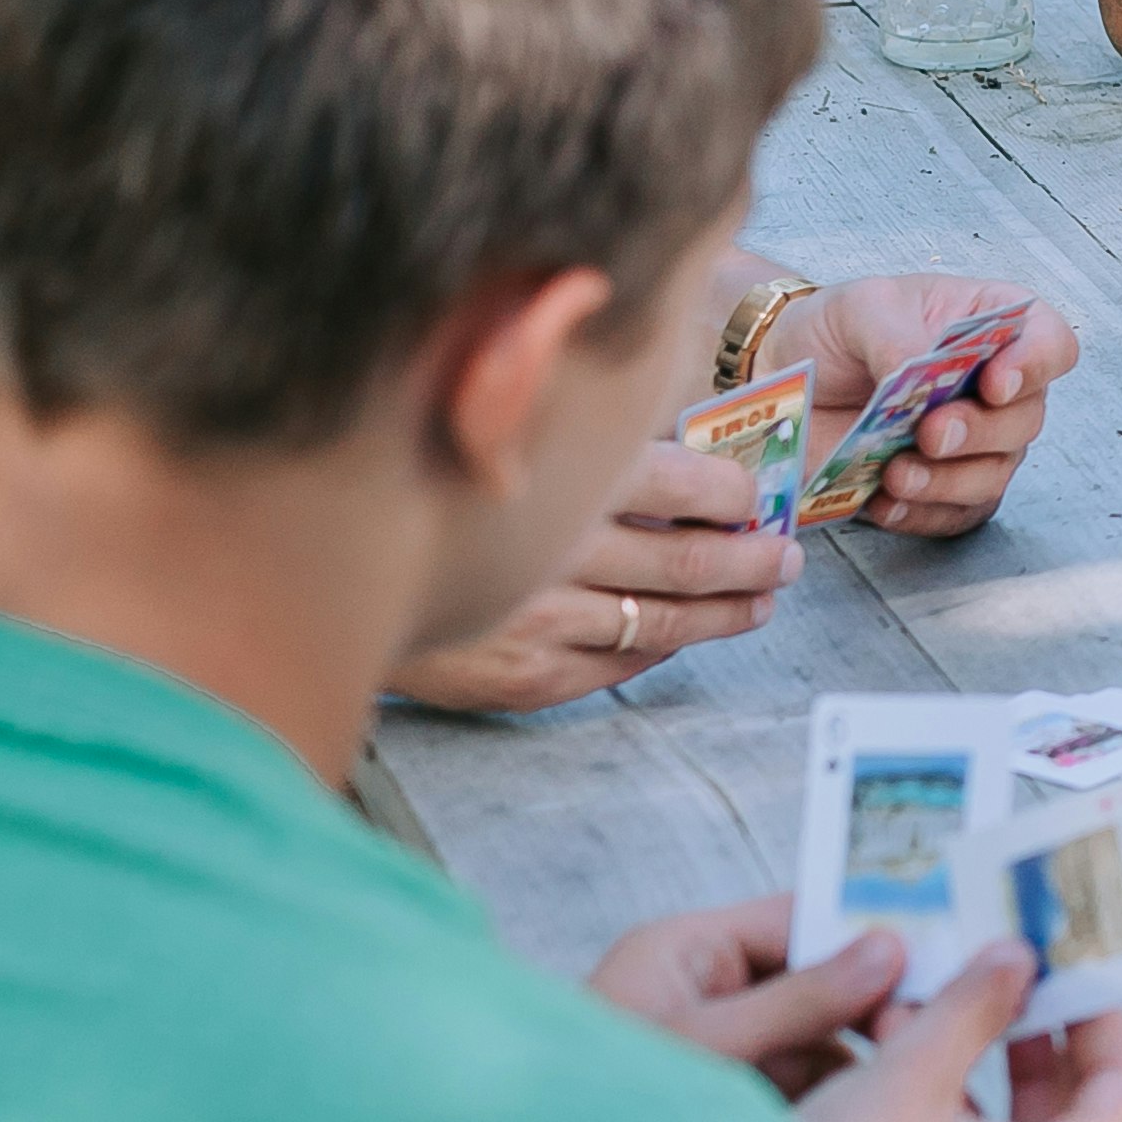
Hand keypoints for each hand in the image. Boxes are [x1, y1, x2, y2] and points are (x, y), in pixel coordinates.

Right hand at [385, 439, 804, 712]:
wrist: (333, 583)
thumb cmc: (431, 501)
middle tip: (787, 555)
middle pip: (682, 562)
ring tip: (762, 597)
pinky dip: (661, 646)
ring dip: (725, 611)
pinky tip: (688, 632)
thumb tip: (681, 444)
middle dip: (749, 559)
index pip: (673, 483)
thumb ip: (580, 444)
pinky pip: (619, 664)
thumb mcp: (500, 447)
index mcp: (549, 483)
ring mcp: (536, 624)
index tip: (757, 495)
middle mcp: (547, 555)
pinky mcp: (523, 678)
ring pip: (662, 621)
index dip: (729, 493)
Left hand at [589, 892, 901, 1101]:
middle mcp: (703, 992)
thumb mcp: (707, 1048)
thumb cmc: (592, 1108)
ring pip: (815, 1041)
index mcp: (686, 951)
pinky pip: (797, 1090)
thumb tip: (887, 949)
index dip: (868, 928)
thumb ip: (799, 1001)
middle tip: (929, 1032)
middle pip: (816, 980)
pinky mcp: (724, 1104)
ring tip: (911, 1084)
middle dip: (871, 1007)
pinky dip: (836, 1104)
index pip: (798, 915)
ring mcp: (715, 1050)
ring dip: (859, 1063)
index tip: (938, 945)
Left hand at [779, 275, 1078, 538]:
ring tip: (896, 473)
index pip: (1051, 344)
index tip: (994, 384)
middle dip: (981, 432)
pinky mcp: (942, 491)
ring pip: (995, 475)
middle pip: (1027, 419)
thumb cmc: (835, 332)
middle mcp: (994, 388)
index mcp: (990, 325)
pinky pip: (957, 515)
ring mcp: (973, 444)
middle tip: (930, 432)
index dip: (1036, 366)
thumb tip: (917, 376)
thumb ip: (897, 337)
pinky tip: (884, 501)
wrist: (783, 378)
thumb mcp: (860, 308)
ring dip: (949, 481)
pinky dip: (924, 513)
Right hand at [800, 940, 1121, 1121]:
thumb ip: (976, 1006)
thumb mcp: (914, 1069)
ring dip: (979, 1073)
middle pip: (1076, 1117)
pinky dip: (953, 1121)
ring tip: (923, 1012)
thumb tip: (1016, 959)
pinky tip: (892, 1068)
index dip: (1099, 1018)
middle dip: (1034, 1042)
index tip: (1062, 973)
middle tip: (1004, 984)